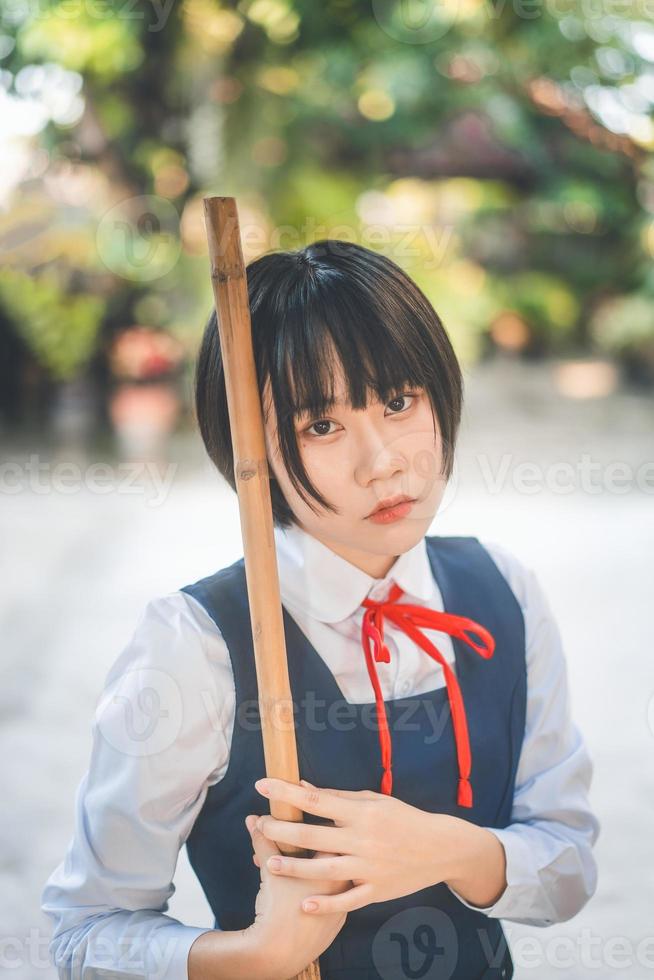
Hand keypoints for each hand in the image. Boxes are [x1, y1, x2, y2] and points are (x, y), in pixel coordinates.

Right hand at [244, 813, 348, 978]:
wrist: (278, 954)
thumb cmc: (276, 909)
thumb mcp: (269, 870)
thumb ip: (264, 842)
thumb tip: (254, 820)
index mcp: (332, 868)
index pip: (333, 836)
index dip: (318, 823)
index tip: (308, 816)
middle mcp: (343, 886)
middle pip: (340, 855)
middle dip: (321, 842)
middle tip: (308, 833)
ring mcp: (342, 906)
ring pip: (338, 878)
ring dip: (321, 868)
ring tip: (303, 862)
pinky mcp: (337, 923)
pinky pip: (335, 900)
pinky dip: (322, 890)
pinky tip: (307, 886)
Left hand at [253, 777, 462, 914]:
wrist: (440, 847)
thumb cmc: (403, 817)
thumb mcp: (374, 799)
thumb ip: (338, 796)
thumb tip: (303, 787)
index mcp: (362, 812)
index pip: (317, 800)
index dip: (287, 792)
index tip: (263, 784)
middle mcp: (363, 838)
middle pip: (314, 835)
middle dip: (282, 831)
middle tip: (260, 825)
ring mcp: (370, 867)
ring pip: (325, 870)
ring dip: (295, 868)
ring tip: (269, 865)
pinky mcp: (377, 890)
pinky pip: (348, 900)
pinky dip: (326, 903)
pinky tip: (305, 903)